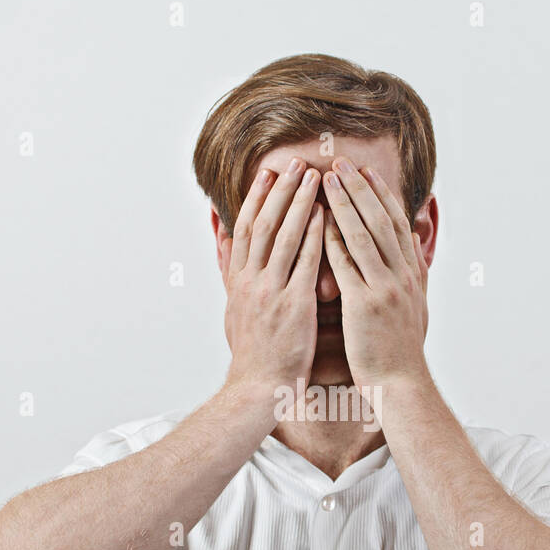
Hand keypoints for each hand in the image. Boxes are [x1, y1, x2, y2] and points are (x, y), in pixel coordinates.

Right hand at [220, 157, 323, 396]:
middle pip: (264, 223)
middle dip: (280, 190)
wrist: (258, 388)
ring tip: (314, 176)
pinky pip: (306, 264)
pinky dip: (314, 236)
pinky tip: (325, 216)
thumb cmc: (253, 354)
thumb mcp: (233, 309)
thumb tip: (224, 241)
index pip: (245, 228)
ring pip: (284, 236)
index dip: (257, 198)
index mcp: (238, 281)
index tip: (269, 173)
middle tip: (295, 161)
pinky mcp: (294, 306)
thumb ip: (231, 272)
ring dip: (299, 202)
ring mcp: (271, 292)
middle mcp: (251, 281)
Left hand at [321, 157, 429, 391]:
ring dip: (344, 203)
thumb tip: (415, 239)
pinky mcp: (365, 305)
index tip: (365, 171)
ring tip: (325, 179)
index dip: (380, 194)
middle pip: (380, 220)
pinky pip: (346, 265)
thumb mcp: (417, 304)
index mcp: (411, 273)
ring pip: (363, 235)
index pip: (395, 222)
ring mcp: (384, 288)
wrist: (401, 384)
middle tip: (340, 162)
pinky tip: (317, 221)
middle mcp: (401, 275)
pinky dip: (332, 240)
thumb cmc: (401, 349)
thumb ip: (416, 269)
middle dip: (359, 188)